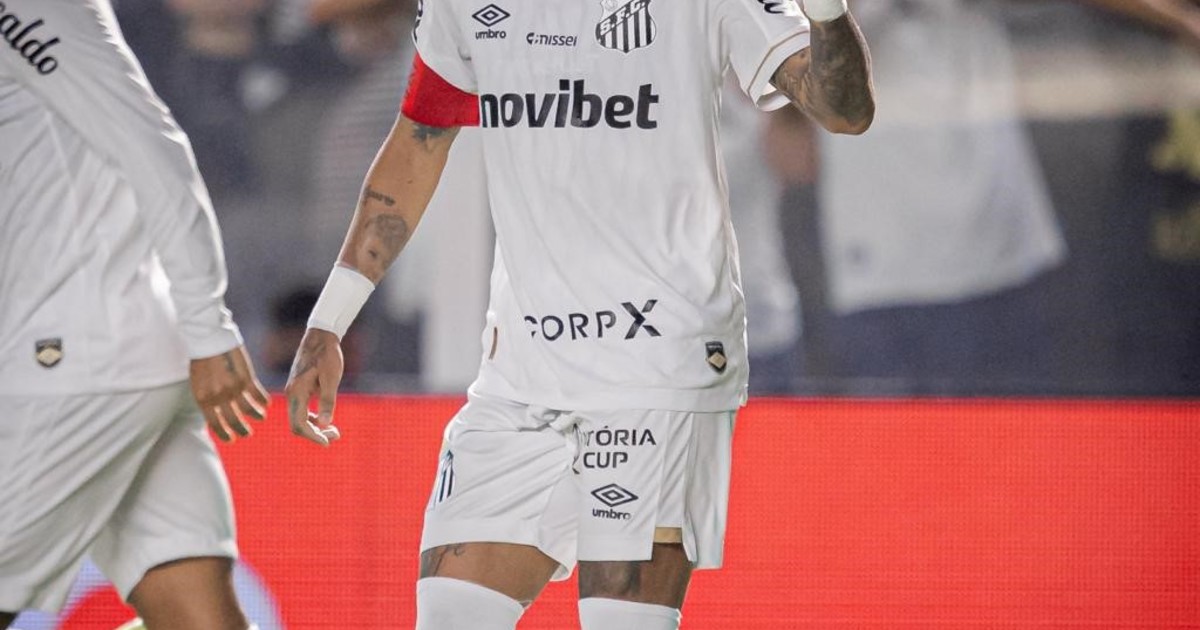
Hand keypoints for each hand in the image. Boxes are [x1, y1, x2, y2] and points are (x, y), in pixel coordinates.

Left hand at [190, 345, 269, 441]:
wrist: (208, 338)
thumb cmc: (202, 359)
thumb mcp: (199, 383)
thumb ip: (208, 397)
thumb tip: (217, 412)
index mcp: (203, 399)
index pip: (215, 424)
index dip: (225, 434)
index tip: (231, 439)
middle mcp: (218, 397)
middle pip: (234, 421)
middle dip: (242, 430)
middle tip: (247, 433)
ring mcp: (233, 388)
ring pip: (250, 411)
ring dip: (256, 416)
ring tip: (259, 417)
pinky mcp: (247, 378)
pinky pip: (259, 396)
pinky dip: (263, 401)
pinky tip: (265, 403)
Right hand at [284, 329, 344, 446]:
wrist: (320, 336)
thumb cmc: (327, 355)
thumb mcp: (331, 378)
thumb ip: (327, 401)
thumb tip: (324, 424)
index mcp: (296, 393)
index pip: (299, 424)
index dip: (313, 437)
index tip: (329, 442)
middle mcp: (291, 394)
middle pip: (297, 424)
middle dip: (315, 434)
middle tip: (336, 435)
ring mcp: (294, 391)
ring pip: (298, 418)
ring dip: (314, 427)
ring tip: (334, 430)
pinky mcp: (299, 388)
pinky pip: (301, 410)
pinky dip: (312, 418)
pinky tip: (325, 418)